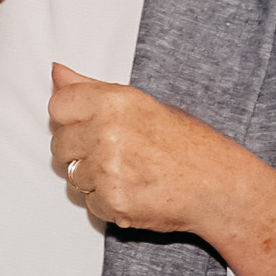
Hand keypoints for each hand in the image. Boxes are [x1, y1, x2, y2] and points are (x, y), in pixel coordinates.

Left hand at [47, 63, 275, 275]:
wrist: (218, 187)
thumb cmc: (188, 143)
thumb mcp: (142, 103)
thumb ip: (92, 89)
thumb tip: (57, 72)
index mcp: (115, 101)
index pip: (58, 105)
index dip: (71, 117)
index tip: (86, 124)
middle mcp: (107, 133)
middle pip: (59, 144)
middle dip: (78, 149)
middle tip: (113, 151)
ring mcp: (108, 171)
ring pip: (71, 176)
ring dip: (91, 177)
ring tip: (127, 171)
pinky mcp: (113, 203)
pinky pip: (88, 202)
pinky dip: (105, 200)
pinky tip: (133, 190)